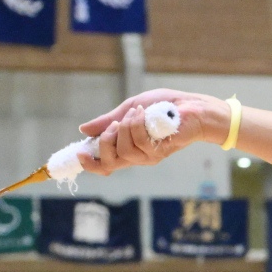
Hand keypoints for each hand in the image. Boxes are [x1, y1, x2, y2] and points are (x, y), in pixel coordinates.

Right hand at [77, 89, 219, 174]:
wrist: (192, 106)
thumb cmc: (163, 107)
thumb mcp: (128, 110)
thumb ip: (108, 121)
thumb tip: (83, 130)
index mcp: (126, 148)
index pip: (104, 166)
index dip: (89, 165)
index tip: (79, 152)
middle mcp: (136, 157)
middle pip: (108, 162)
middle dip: (106, 140)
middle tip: (116, 122)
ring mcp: (149, 157)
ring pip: (124, 150)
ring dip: (126, 127)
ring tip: (138, 113)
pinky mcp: (160, 152)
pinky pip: (140, 141)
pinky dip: (138, 123)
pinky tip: (146, 114)